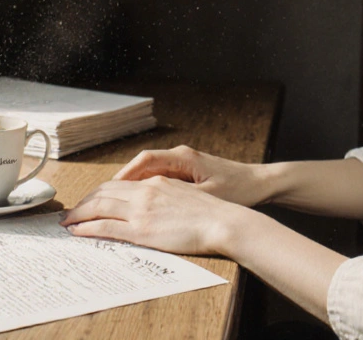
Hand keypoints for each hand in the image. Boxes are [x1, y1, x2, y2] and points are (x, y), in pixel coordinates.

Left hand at [59, 175, 251, 255]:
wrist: (223, 221)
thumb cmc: (212, 212)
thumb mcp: (185, 195)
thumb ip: (166, 196)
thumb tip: (153, 206)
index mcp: (156, 182)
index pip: (119, 183)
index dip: (99, 191)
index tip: (89, 199)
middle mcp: (145, 191)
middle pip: (104, 192)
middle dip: (84, 201)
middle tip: (72, 211)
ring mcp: (142, 210)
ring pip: (100, 207)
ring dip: (79, 214)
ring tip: (67, 221)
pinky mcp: (142, 229)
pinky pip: (106, 227)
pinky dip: (88, 228)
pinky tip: (77, 231)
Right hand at [113, 145, 270, 206]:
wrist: (261, 184)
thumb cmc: (238, 188)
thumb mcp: (207, 194)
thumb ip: (179, 196)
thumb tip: (151, 203)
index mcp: (183, 157)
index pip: (145, 160)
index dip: (125, 174)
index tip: (109, 189)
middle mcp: (181, 157)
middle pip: (142, 165)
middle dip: (121, 181)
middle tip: (100, 197)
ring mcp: (184, 165)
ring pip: (149, 172)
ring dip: (132, 186)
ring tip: (113, 203)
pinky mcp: (188, 174)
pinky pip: (160, 179)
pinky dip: (146, 189)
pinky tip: (138, 205)